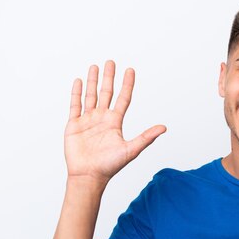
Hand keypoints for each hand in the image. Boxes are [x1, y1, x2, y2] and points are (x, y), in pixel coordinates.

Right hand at [64, 60, 165, 184]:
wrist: (89, 176)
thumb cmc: (110, 166)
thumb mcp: (131, 149)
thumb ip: (146, 137)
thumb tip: (164, 128)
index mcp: (115, 123)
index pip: (123, 99)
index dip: (127, 84)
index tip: (130, 70)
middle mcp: (102, 119)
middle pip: (106, 93)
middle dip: (108, 78)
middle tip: (111, 62)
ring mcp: (88, 121)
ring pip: (90, 96)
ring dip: (92, 81)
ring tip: (95, 66)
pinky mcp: (74, 125)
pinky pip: (75, 105)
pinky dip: (77, 93)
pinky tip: (79, 81)